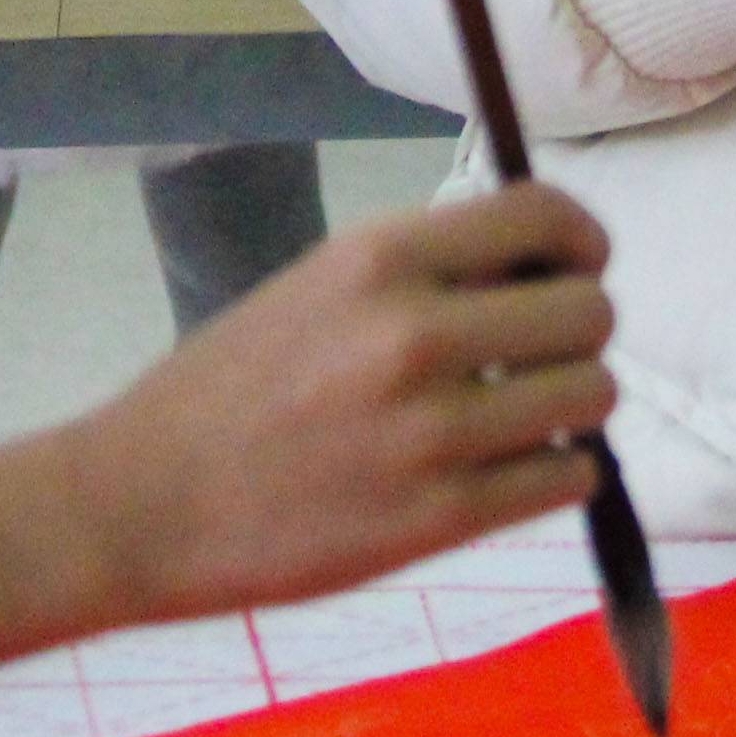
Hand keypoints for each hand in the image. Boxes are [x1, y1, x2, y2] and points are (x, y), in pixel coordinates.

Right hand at [0, 183, 614, 660]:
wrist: (143, 504)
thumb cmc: (227, 391)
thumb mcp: (318, 287)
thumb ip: (425, 272)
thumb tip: (545, 268)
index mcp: (380, 257)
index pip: (546, 217)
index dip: (582, 241)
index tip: (575, 267)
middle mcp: (416, 332)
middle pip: (590, 311)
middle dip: (577, 333)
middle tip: (536, 359)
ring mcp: (433, 431)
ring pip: (592, 395)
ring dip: (572, 406)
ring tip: (521, 420)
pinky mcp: (440, 519)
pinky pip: (568, 476)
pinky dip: (559, 472)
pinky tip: (512, 472)